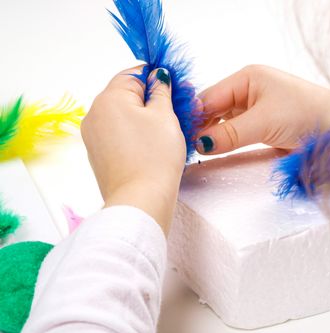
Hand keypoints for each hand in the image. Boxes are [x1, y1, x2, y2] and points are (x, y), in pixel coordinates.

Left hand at [81, 66, 185, 233]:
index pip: (134, 74)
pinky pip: (118, 134)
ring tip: (166, 132)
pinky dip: (134, 135)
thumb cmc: (156, 157)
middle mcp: (94, 114)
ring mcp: (93, 136)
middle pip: (126, 95)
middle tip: (176, 111)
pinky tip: (151, 147)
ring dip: (143, 118)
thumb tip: (159, 76)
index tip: (175, 89)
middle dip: (151, 99)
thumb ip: (161, 90)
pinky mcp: (98, 155)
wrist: (141, 201)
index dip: (157, 78)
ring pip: (122, 116)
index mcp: (109, 98)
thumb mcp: (165, 115)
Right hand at [196, 65, 329, 154]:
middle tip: (186, 147)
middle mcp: (249, 90)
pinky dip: (225, 141)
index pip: (210, 97)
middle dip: (201, 127)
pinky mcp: (262, 125)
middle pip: (214, 109)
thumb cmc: (307, 114)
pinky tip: (214, 150)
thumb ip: (230, 134)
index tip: (180, 136)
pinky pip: (235, 132)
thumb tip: (200, 143)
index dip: (194, 116)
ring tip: (196, 151)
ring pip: (223, 122)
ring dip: (212, 136)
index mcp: (247, 78)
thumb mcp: (264, 122)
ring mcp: (255, 108)